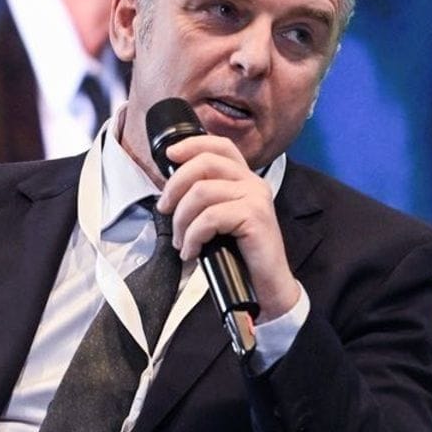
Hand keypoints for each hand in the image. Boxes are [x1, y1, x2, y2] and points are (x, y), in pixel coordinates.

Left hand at [157, 132, 299, 321]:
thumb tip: (171, 190)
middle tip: (164, 210)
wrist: (268, 287)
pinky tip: (192, 252)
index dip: (192, 144)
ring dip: (181, 220)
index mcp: (245, 179)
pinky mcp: (254, 216)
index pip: (220, 146)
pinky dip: (192, 236)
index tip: (169, 155)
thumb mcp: (220, 220)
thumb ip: (206, 199)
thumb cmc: (240, 255)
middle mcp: (253, 182)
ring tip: (180, 241)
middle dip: (175, 186)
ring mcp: (256, 197)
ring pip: (202, 192)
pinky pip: (210, 217)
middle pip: (205, 163)